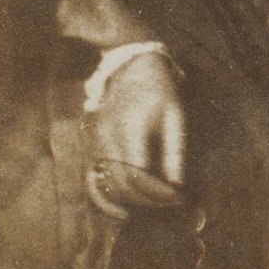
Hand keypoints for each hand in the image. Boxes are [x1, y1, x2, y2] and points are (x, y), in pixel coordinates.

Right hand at [88, 51, 185, 216]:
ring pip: (108, 184)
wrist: (130, 66)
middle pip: (121, 186)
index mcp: (130, 131)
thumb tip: (177, 188)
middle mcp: (106, 139)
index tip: (178, 198)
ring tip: (156, 200)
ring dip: (132, 198)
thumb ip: (175, 154)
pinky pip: (99, 175)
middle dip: (147, 200)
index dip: (158, 194)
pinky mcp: (91, 144)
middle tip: (169, 202)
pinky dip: (115, 190)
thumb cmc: (158, 90)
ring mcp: (95, 142)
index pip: (139, 178)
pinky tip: (133, 195)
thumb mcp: (175, 117)